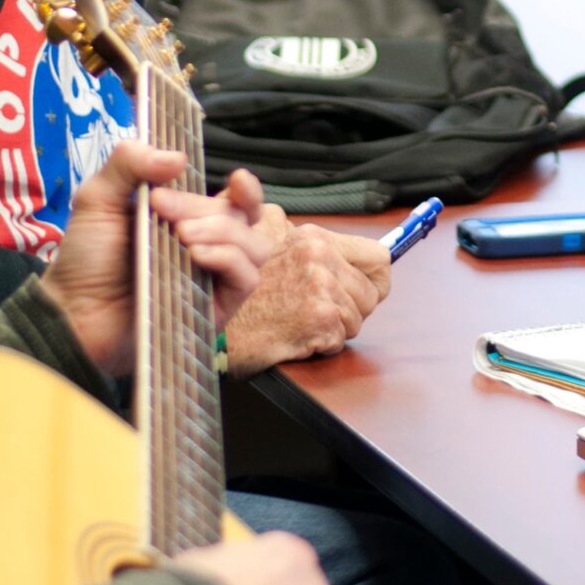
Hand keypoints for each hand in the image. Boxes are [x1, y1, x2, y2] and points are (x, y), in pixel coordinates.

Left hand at [43, 143, 281, 376]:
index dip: (246, 189)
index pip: (237, 200)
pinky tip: (196, 254)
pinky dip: (228, 258)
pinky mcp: (218, 308)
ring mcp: (215, 278)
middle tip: (161, 208)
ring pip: (256, 245)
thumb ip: (129, 162)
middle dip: (202, 207)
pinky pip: (247, 278)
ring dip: (224, 231)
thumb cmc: (86, 258)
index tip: (236, 179)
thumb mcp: (98, 198)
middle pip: (241, 216)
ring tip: (181, 236)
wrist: (74, 312)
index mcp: (189, 219)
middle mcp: (209, 246)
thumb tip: (179, 158)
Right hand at [222, 222, 392, 376]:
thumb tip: (374, 257)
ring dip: (333, 329)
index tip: (365, 290)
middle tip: (316, 313)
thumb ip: (315, 250)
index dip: (375, 280)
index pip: (378, 257)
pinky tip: (293, 336)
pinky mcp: (318, 318)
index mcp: (313, 238)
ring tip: (298, 322)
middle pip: (372, 295)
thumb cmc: (236, 291)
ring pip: (357, 320)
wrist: (206, 320)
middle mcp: (319, 256)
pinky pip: (339, 341)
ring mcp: (320, 287)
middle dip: (350, 309)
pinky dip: (319, 346)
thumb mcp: (273, 250)